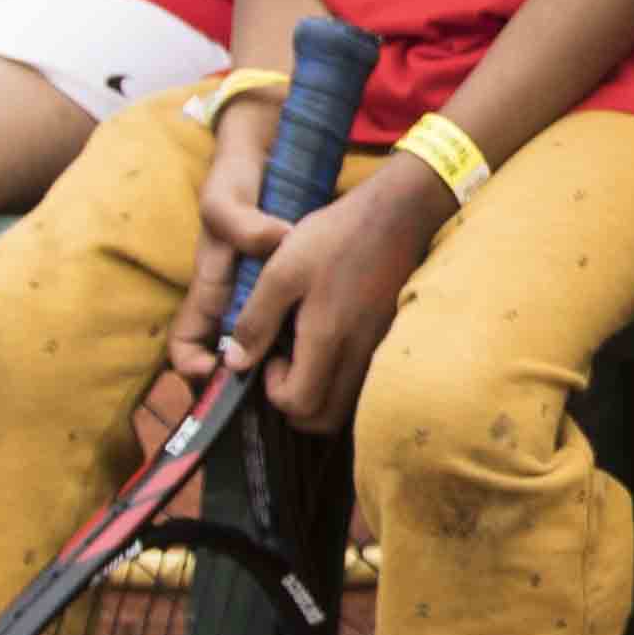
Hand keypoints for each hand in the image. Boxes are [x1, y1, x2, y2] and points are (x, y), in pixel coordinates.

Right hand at [146, 107, 290, 435]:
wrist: (262, 155)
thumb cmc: (234, 179)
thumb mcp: (229, 199)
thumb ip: (243, 224)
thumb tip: (273, 243)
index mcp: (209, 286)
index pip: (187, 342)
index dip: (192, 367)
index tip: (216, 375)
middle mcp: (233, 298)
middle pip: (232, 358)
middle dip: (246, 382)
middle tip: (277, 390)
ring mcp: (261, 295)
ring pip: (265, 348)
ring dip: (280, 365)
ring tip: (309, 376)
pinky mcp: (289, 286)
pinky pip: (293, 323)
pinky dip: (306, 338)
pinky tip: (333, 343)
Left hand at [233, 157, 448, 429]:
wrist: (397, 215)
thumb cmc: (334, 237)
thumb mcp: (281, 270)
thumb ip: (257, 320)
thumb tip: (236, 363)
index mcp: (328, 340)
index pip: (299, 405)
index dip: (274, 391)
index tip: (270, 355)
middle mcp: (358, 356)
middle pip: (323, 419)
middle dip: (294, 404)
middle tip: (283, 364)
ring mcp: (377, 351)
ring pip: (344, 405)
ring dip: (317, 393)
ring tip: (304, 352)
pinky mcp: (387, 340)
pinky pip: (360, 382)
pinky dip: (338, 379)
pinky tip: (328, 342)